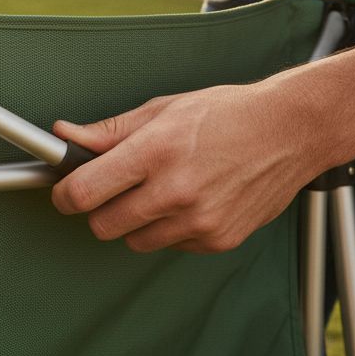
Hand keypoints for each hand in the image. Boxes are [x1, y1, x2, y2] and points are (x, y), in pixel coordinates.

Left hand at [49, 81, 344, 253]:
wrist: (290, 131)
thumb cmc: (226, 114)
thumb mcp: (162, 110)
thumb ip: (109, 131)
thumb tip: (65, 136)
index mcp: (154, 151)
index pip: (84, 192)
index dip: (65, 195)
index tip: (65, 192)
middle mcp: (175, 190)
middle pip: (103, 226)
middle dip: (100, 210)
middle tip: (114, 190)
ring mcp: (198, 220)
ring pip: (135, 241)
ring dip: (136, 222)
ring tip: (160, 191)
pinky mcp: (218, 240)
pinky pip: (172, 246)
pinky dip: (171, 229)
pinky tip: (191, 200)